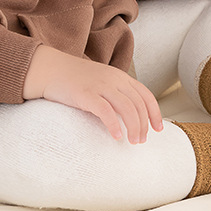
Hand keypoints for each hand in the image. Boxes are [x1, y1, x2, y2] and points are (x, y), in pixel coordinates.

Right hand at [22, 46, 163, 142]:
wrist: (51, 69)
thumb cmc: (76, 79)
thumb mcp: (102, 81)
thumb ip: (116, 93)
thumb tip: (130, 115)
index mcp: (120, 76)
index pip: (146, 95)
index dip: (155, 113)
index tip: (159, 129)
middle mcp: (114, 79)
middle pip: (138, 104)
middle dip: (143, 125)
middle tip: (141, 141)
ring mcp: (100, 86)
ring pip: (127, 108)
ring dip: (133, 127)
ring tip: (132, 142)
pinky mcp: (86, 94)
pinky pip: (105, 111)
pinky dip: (114, 124)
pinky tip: (116, 136)